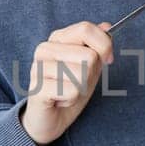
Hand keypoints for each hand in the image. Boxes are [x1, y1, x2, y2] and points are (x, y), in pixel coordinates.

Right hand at [20, 21, 113, 145]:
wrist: (49, 119)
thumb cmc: (69, 90)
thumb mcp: (90, 66)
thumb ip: (98, 46)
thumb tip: (106, 26)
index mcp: (57, 38)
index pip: (86, 29)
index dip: (104, 46)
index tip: (107, 60)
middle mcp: (45, 49)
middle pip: (89, 55)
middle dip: (91, 74)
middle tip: (76, 82)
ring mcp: (38, 67)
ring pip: (82, 74)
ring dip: (80, 88)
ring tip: (67, 91)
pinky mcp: (37, 87)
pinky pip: (72, 90)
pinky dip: (72, 99)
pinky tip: (60, 100)